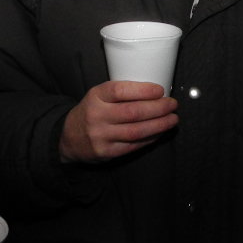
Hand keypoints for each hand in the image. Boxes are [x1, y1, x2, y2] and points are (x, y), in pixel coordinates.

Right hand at [59, 81, 178, 163]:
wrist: (69, 138)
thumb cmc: (92, 111)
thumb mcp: (98, 95)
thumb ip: (120, 93)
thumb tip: (155, 92)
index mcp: (96, 96)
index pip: (120, 90)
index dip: (143, 90)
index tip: (160, 90)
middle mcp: (97, 116)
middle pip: (133, 112)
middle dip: (158, 108)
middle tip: (173, 104)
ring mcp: (101, 136)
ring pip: (136, 131)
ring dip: (159, 125)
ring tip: (172, 119)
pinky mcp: (107, 152)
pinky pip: (134, 145)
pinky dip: (150, 138)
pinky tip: (160, 132)